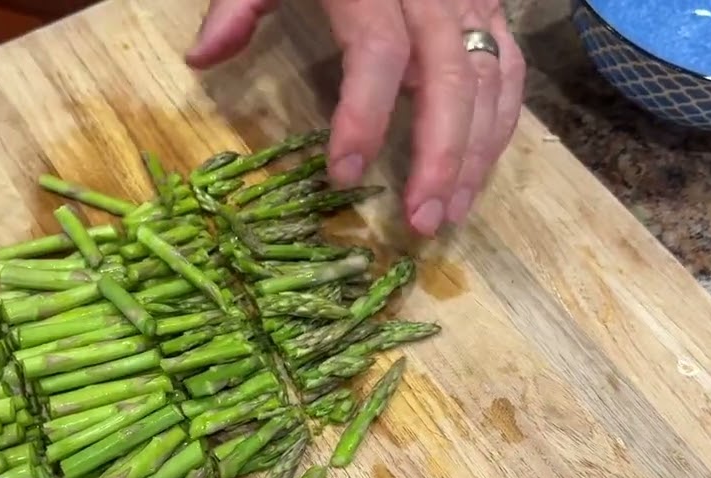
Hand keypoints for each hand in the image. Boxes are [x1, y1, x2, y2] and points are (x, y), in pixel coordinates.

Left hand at [186, 0, 525, 234]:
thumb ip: (239, 2)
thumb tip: (201, 58)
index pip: (379, 51)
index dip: (364, 115)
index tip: (344, 174)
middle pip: (451, 76)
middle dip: (440, 156)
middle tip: (421, 222)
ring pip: (490, 79)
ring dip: (475, 154)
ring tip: (448, 215)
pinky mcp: (492, 7)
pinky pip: (509, 69)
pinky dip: (499, 125)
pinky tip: (475, 174)